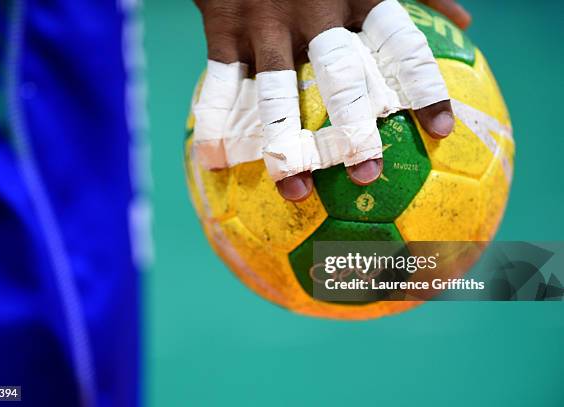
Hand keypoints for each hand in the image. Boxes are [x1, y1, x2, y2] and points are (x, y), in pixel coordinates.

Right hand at [194, 0, 469, 201]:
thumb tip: (464, 20)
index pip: (400, 44)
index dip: (422, 88)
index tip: (440, 132)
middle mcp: (314, 10)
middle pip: (339, 78)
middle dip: (352, 130)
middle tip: (366, 176)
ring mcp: (265, 22)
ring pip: (277, 93)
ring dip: (285, 146)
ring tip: (295, 192)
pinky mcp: (224, 26)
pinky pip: (221, 83)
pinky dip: (216, 122)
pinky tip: (212, 161)